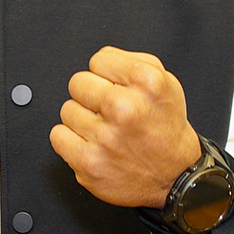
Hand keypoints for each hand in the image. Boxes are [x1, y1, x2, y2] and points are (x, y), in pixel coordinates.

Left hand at [50, 47, 201, 208]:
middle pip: (78, 82)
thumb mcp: (165, 82)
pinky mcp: (89, 163)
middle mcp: (125, 108)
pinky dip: (70, 140)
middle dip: (91, 95)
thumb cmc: (166, 127)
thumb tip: (101, 59)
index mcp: (146, 82)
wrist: (175, 174)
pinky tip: (92, 143)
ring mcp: (106, 137)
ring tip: (105, 129)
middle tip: (109, 110)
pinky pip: (58, 136)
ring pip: (67, 109)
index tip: (117, 88)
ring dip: (82, 119)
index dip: (107, 74)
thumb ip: (132, 60)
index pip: (98, 59)